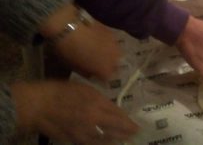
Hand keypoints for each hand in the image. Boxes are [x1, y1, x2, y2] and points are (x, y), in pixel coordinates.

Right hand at [11, 80, 138, 144]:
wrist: (40, 106)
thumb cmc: (62, 91)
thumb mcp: (85, 88)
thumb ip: (99, 98)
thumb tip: (111, 105)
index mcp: (96, 104)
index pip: (117, 115)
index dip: (128, 121)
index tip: (136, 124)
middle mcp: (92, 120)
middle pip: (114, 129)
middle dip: (126, 132)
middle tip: (135, 133)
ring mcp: (83, 132)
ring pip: (105, 139)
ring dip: (116, 139)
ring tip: (124, 139)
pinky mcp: (73, 140)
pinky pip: (92, 144)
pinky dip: (101, 144)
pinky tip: (106, 143)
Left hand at [40, 4, 120, 79]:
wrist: (70, 26)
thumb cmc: (70, 52)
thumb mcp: (76, 68)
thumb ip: (89, 73)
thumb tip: (93, 74)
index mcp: (106, 70)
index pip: (108, 79)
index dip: (101, 78)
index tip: (95, 76)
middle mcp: (115, 58)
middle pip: (115, 65)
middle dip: (108, 66)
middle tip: (97, 65)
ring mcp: (115, 43)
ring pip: (115, 53)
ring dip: (109, 54)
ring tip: (98, 53)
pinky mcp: (112, 32)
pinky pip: (112, 43)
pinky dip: (107, 44)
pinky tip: (98, 42)